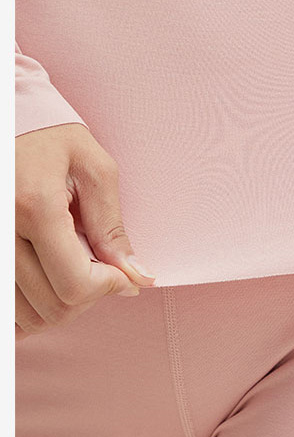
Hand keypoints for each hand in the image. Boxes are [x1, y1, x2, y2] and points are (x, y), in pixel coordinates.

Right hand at [15, 123, 155, 339]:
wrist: (8, 121)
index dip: (108, 288)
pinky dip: (29, 307)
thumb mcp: (94, 169)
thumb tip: (137, 277)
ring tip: (71, 268)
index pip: (75, 285)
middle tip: (100, 270)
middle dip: (87, 297)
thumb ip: (112, 227)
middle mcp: (1, 230)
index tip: (121, 274)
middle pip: (51, 307)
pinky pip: (5, 309)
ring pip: (25, 315)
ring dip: (58, 304)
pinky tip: (47, 284)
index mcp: (34, 207)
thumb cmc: (51, 137)